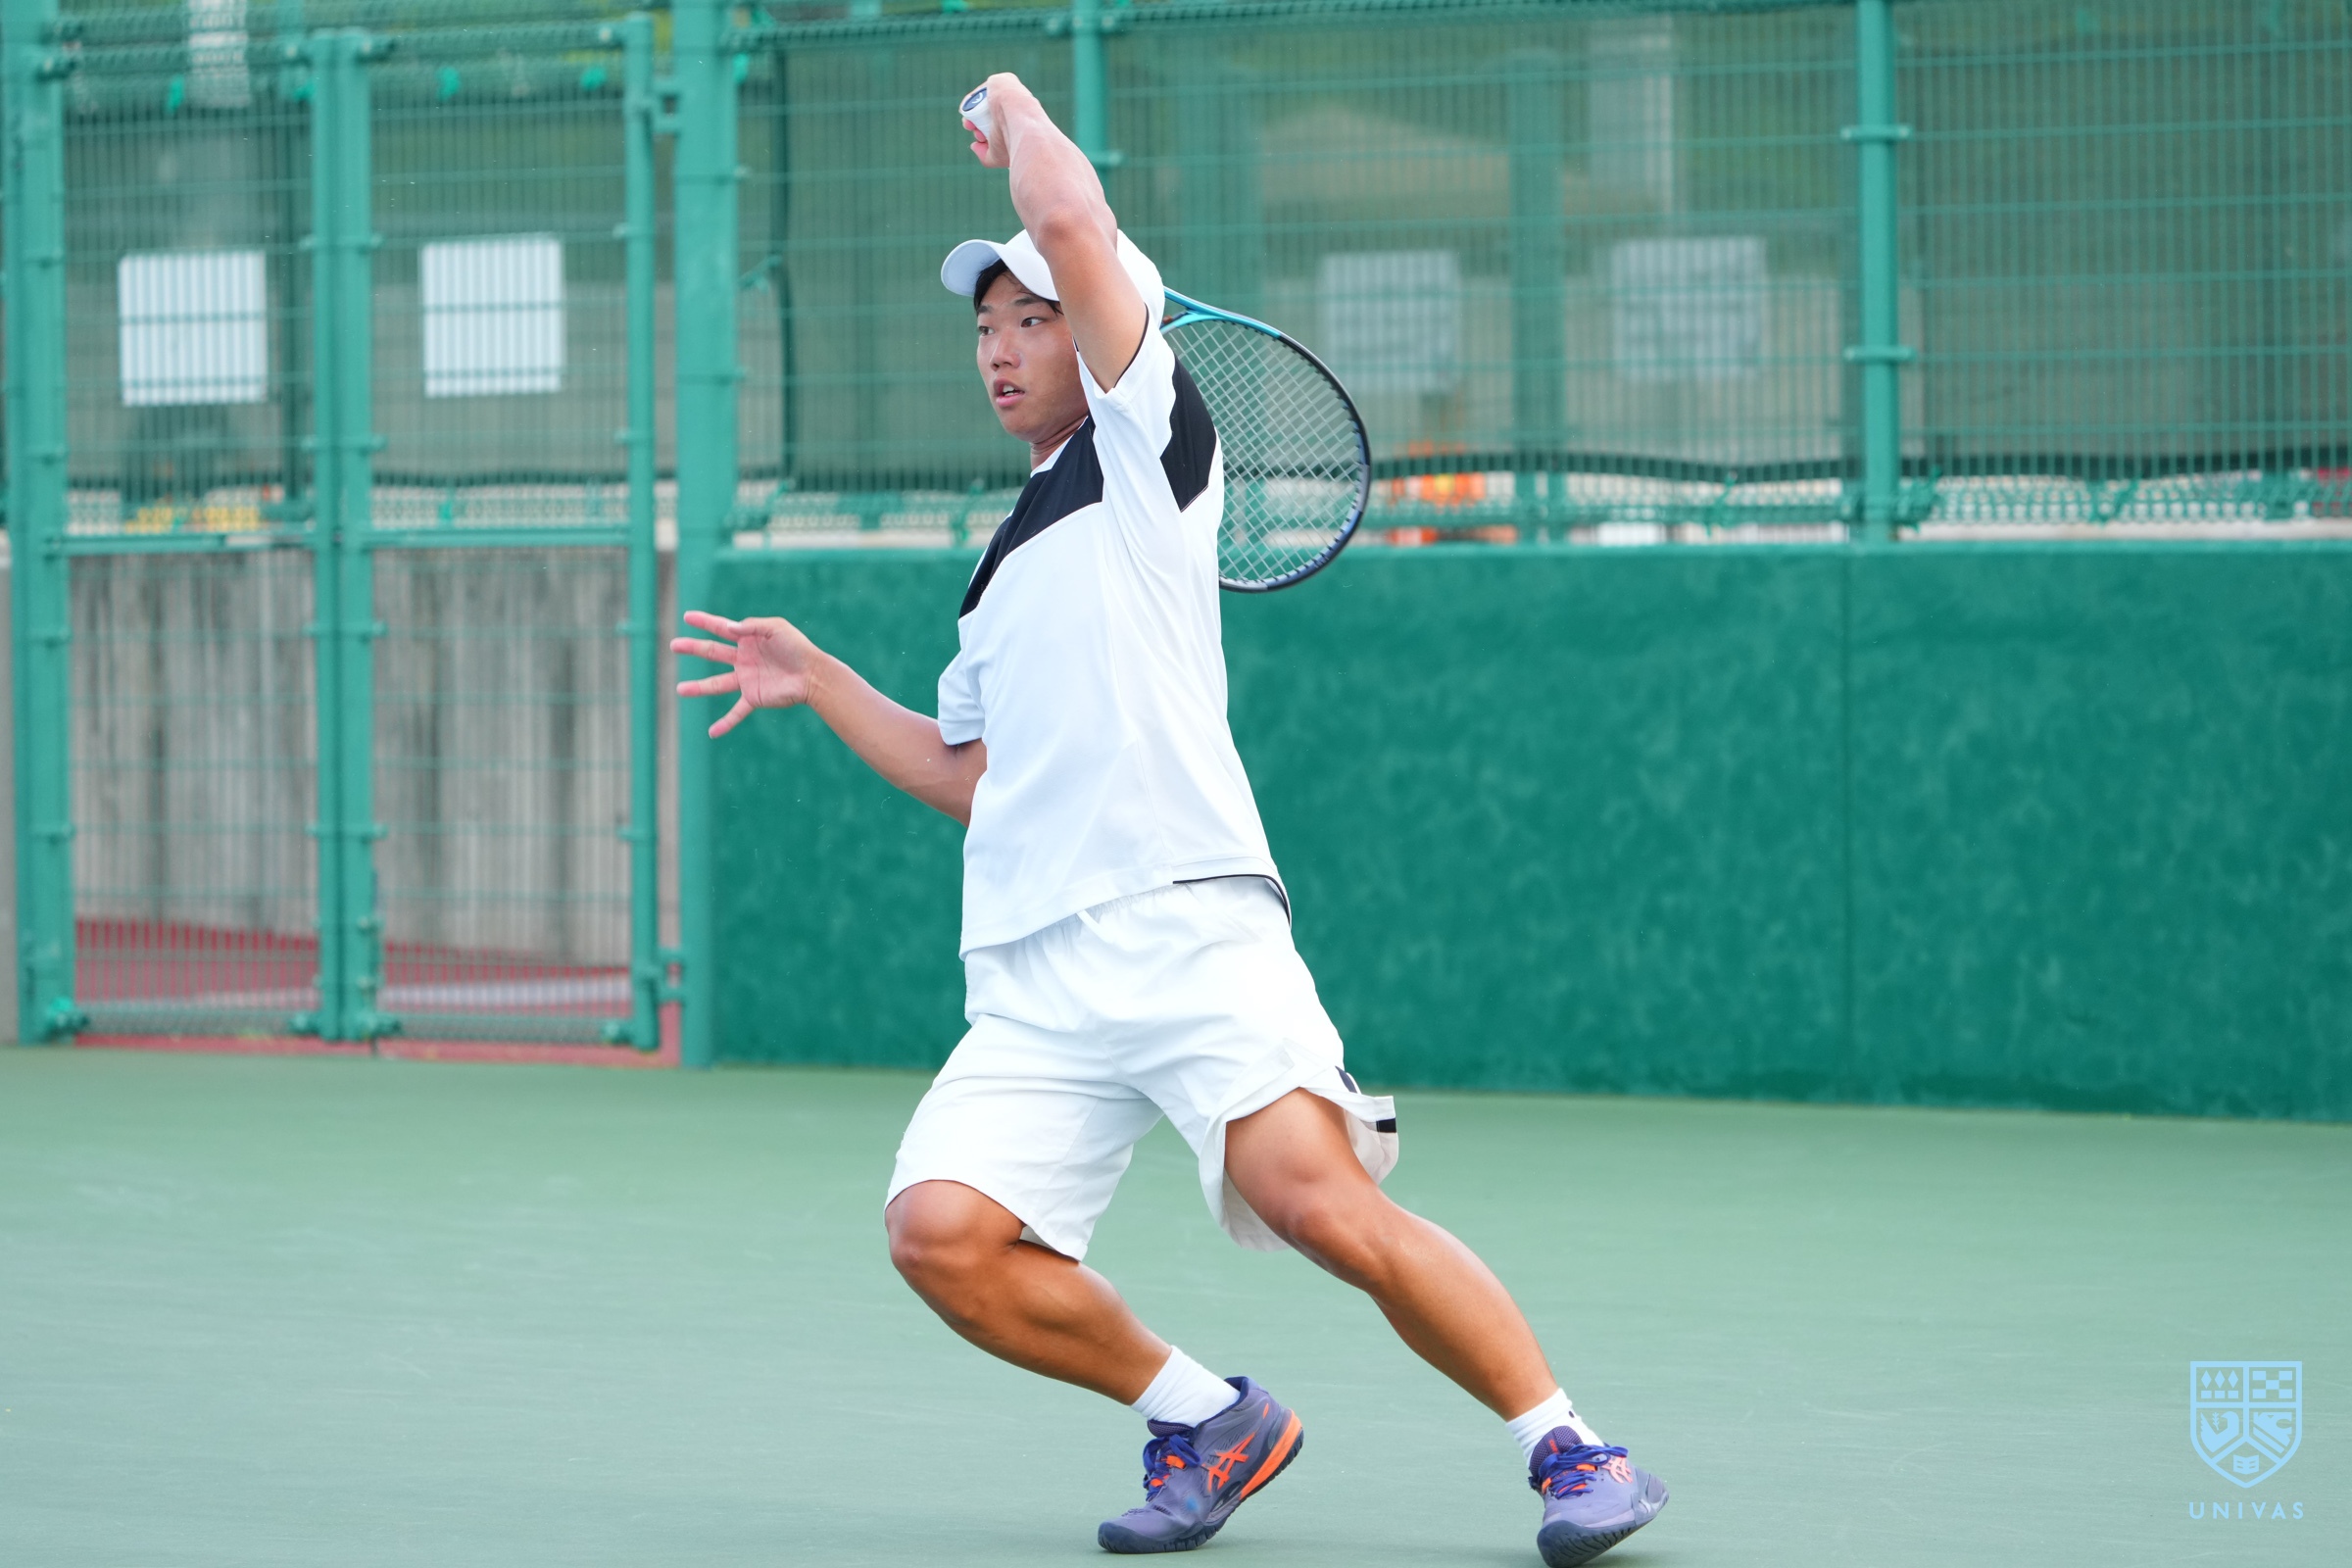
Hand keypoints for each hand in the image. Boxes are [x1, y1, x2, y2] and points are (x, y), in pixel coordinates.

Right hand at [671, 610, 823, 737]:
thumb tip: (729, 628)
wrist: (813, 673)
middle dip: (693, 648)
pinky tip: (712, 733)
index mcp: (748, 640)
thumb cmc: (797, 647)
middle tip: (674, 645)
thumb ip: (751, 626)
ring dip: (698, 688)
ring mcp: (747, 679)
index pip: (721, 628)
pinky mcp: (754, 697)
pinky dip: (725, 723)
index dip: (704, 621)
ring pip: (716, 684)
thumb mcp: (775, 628)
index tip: (686, 617)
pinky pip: (736, 712)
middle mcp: (743, 659)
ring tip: (679, 689)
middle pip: (712, 653)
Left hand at [964, 72, 1029, 168]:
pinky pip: (980, 92)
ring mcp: (1009, 93)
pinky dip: (969, 103)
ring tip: (971, 125)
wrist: (1020, 121)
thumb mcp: (998, 156)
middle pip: (988, 115)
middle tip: (977, 134)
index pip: (997, 127)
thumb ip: (985, 155)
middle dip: (977, 127)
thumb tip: (974, 145)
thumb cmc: (1011, 141)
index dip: (984, 134)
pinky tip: (965, 112)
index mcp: (1019, 123)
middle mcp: (1015, 107)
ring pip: (982, 105)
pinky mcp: (1000, 81)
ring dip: (971, 117)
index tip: (981, 140)